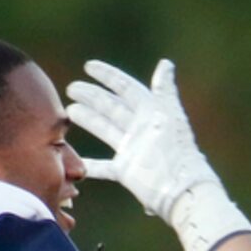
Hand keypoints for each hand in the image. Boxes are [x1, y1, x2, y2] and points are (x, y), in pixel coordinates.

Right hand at [67, 58, 217, 219]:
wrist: (180, 187)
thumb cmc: (177, 148)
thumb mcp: (170, 113)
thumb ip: (165, 89)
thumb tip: (166, 63)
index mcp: (150, 110)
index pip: (125, 88)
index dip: (108, 76)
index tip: (88, 66)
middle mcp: (139, 127)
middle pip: (110, 106)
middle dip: (91, 96)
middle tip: (71, 88)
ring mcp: (131, 149)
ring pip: (104, 129)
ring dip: (88, 119)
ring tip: (70, 111)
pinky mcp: (126, 171)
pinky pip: (104, 167)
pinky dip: (91, 165)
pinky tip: (77, 159)